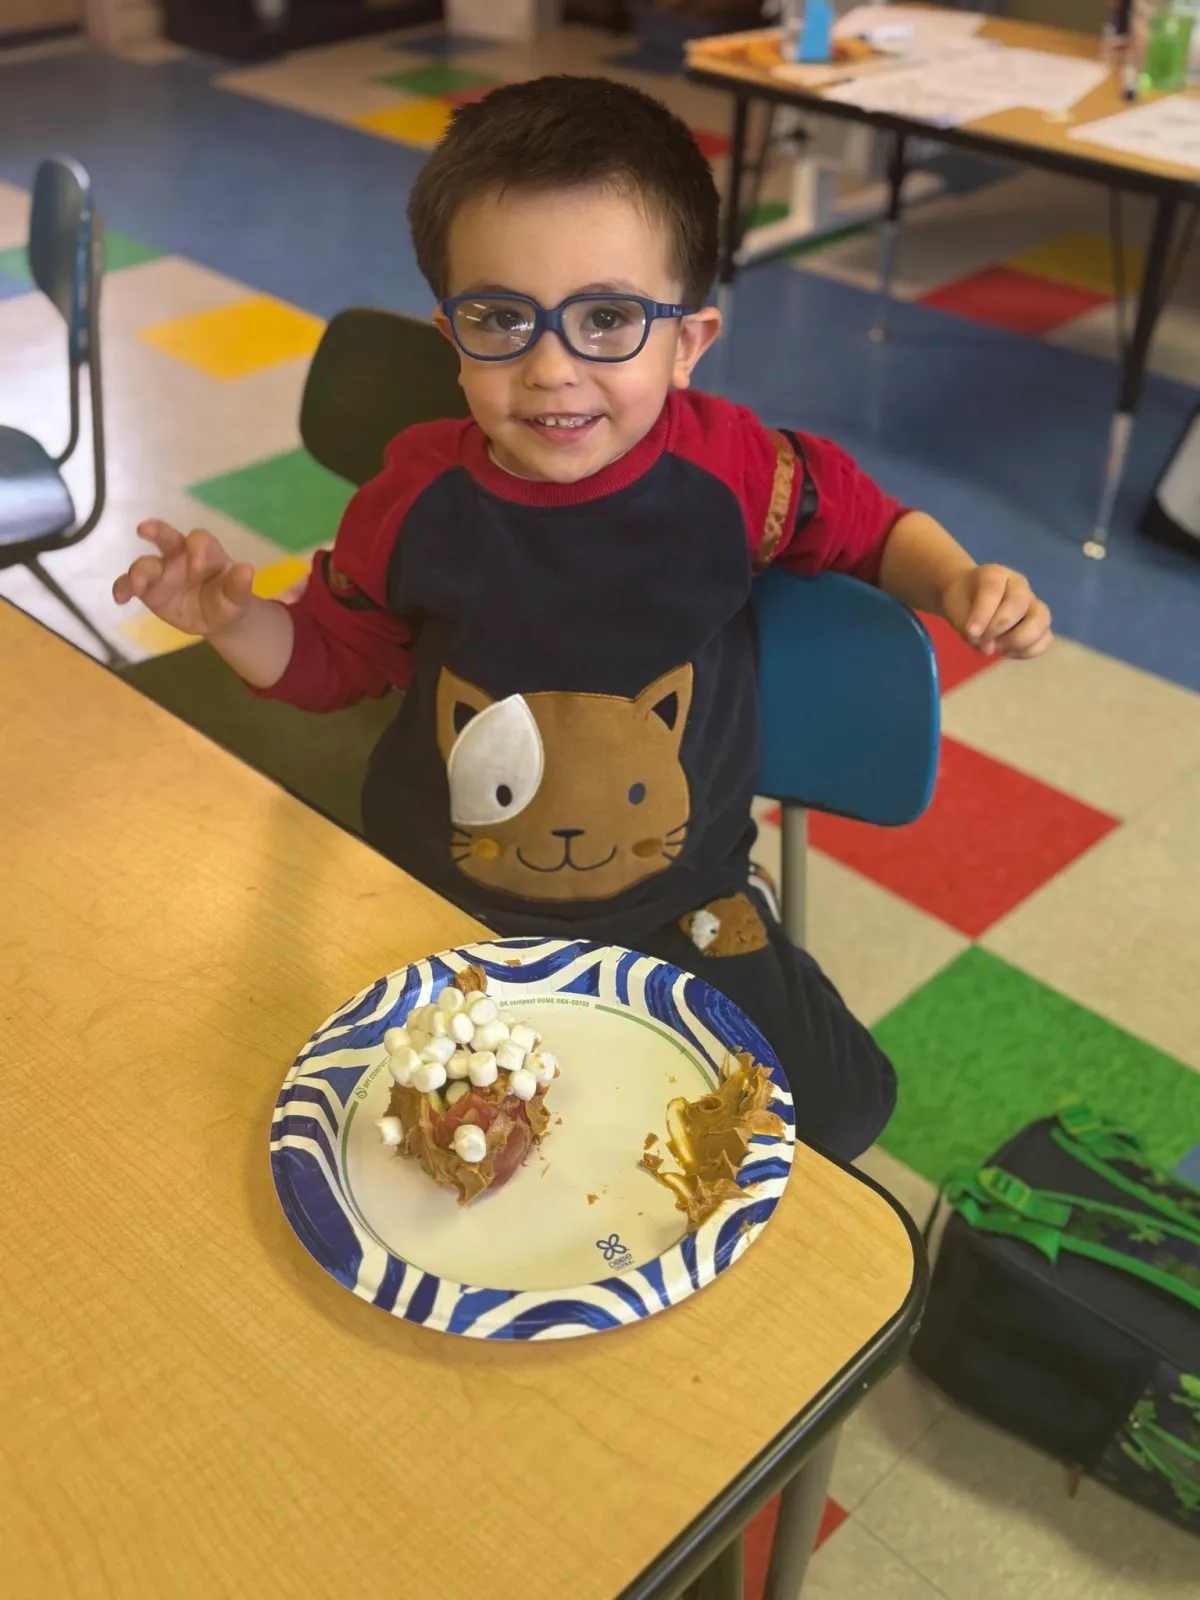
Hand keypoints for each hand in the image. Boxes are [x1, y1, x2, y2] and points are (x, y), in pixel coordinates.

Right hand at [112, 521, 254, 638]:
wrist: (215, 618)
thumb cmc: (227, 600)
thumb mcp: (237, 598)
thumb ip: (239, 586)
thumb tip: (247, 569)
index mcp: (205, 553)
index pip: (199, 540)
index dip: (197, 549)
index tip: (197, 567)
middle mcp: (179, 555)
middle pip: (167, 537)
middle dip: (157, 531)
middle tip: (145, 529)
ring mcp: (161, 571)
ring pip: (145, 563)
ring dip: (139, 570)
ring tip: (138, 584)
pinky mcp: (147, 589)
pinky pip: (129, 584)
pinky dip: (123, 588)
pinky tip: (121, 598)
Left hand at [941, 564, 1052, 659]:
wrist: (968, 600)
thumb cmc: (962, 603)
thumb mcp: (956, 612)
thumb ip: (969, 628)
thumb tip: (990, 649)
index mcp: (994, 574)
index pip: (993, 589)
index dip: (983, 613)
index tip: (971, 632)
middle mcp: (1018, 585)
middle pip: (1020, 602)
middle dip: (1000, 626)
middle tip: (983, 640)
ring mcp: (1033, 603)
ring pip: (1042, 618)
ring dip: (1019, 640)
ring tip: (1000, 648)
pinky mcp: (1039, 623)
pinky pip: (1046, 637)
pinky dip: (1029, 650)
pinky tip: (1009, 652)